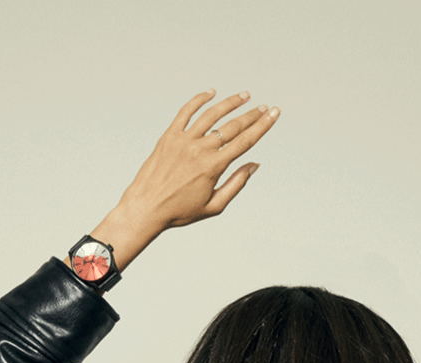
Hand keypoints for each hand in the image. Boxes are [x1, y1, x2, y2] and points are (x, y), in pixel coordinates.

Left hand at [118, 90, 279, 232]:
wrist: (147, 207)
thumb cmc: (180, 211)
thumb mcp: (213, 206)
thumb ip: (235, 184)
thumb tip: (253, 166)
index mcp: (213, 167)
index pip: (245, 142)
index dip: (262, 126)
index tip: (273, 115)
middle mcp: (200, 149)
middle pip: (232, 126)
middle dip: (251, 115)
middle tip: (264, 107)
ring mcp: (183, 140)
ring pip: (212, 114)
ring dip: (230, 103)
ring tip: (244, 96)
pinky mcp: (169, 135)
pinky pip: (186, 111)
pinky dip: (199, 100)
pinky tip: (211, 93)